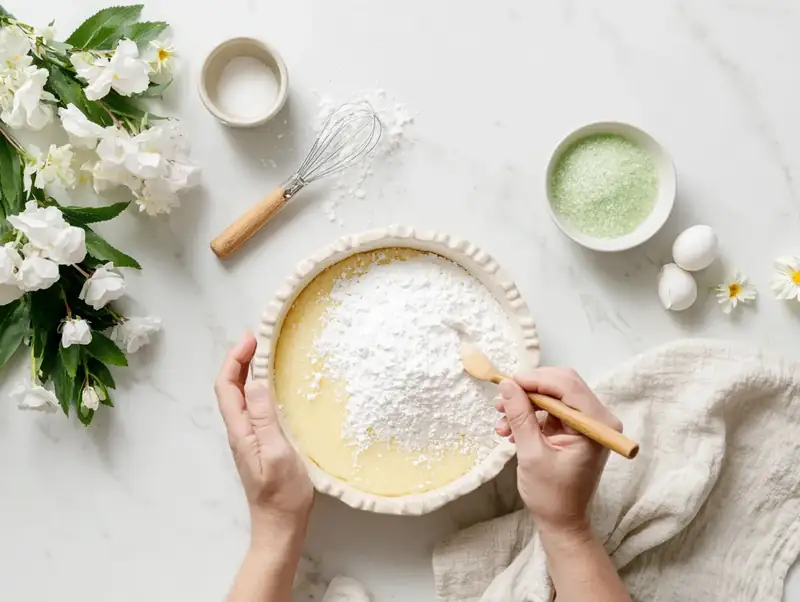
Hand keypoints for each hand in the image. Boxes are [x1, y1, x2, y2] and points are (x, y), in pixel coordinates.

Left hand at [215, 332, 313, 545]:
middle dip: (240, 360)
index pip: (227, 387)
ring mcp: (249, 438)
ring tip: (266, 354)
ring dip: (248, 372)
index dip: (234, 360)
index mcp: (241, 431)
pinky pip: (254, 408)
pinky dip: (260, 388)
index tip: (251, 339)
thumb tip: (256, 382)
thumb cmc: (282, 494)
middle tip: (259, 339)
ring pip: (242, 397)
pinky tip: (275, 386)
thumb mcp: (277, 453)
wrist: (280, 526)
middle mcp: (240, 431)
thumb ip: (265, 419)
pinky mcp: (260, 443)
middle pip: (230, 388)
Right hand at [495, 368, 621, 535]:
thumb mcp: (531, 454)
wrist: (562, 522)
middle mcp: (598, 419)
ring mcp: (587, 423)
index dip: (535, 380)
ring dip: (525, 404)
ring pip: (553, 395)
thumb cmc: (552, 495)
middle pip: (561, 385)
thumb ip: (520, 416)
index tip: (506, 384)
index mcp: (597, 425)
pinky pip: (550, 410)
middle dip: (528, 390)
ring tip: (502, 421)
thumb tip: (506, 385)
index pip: (567, 385)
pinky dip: (530, 415)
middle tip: (501, 401)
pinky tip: (511, 430)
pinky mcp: (575, 429)